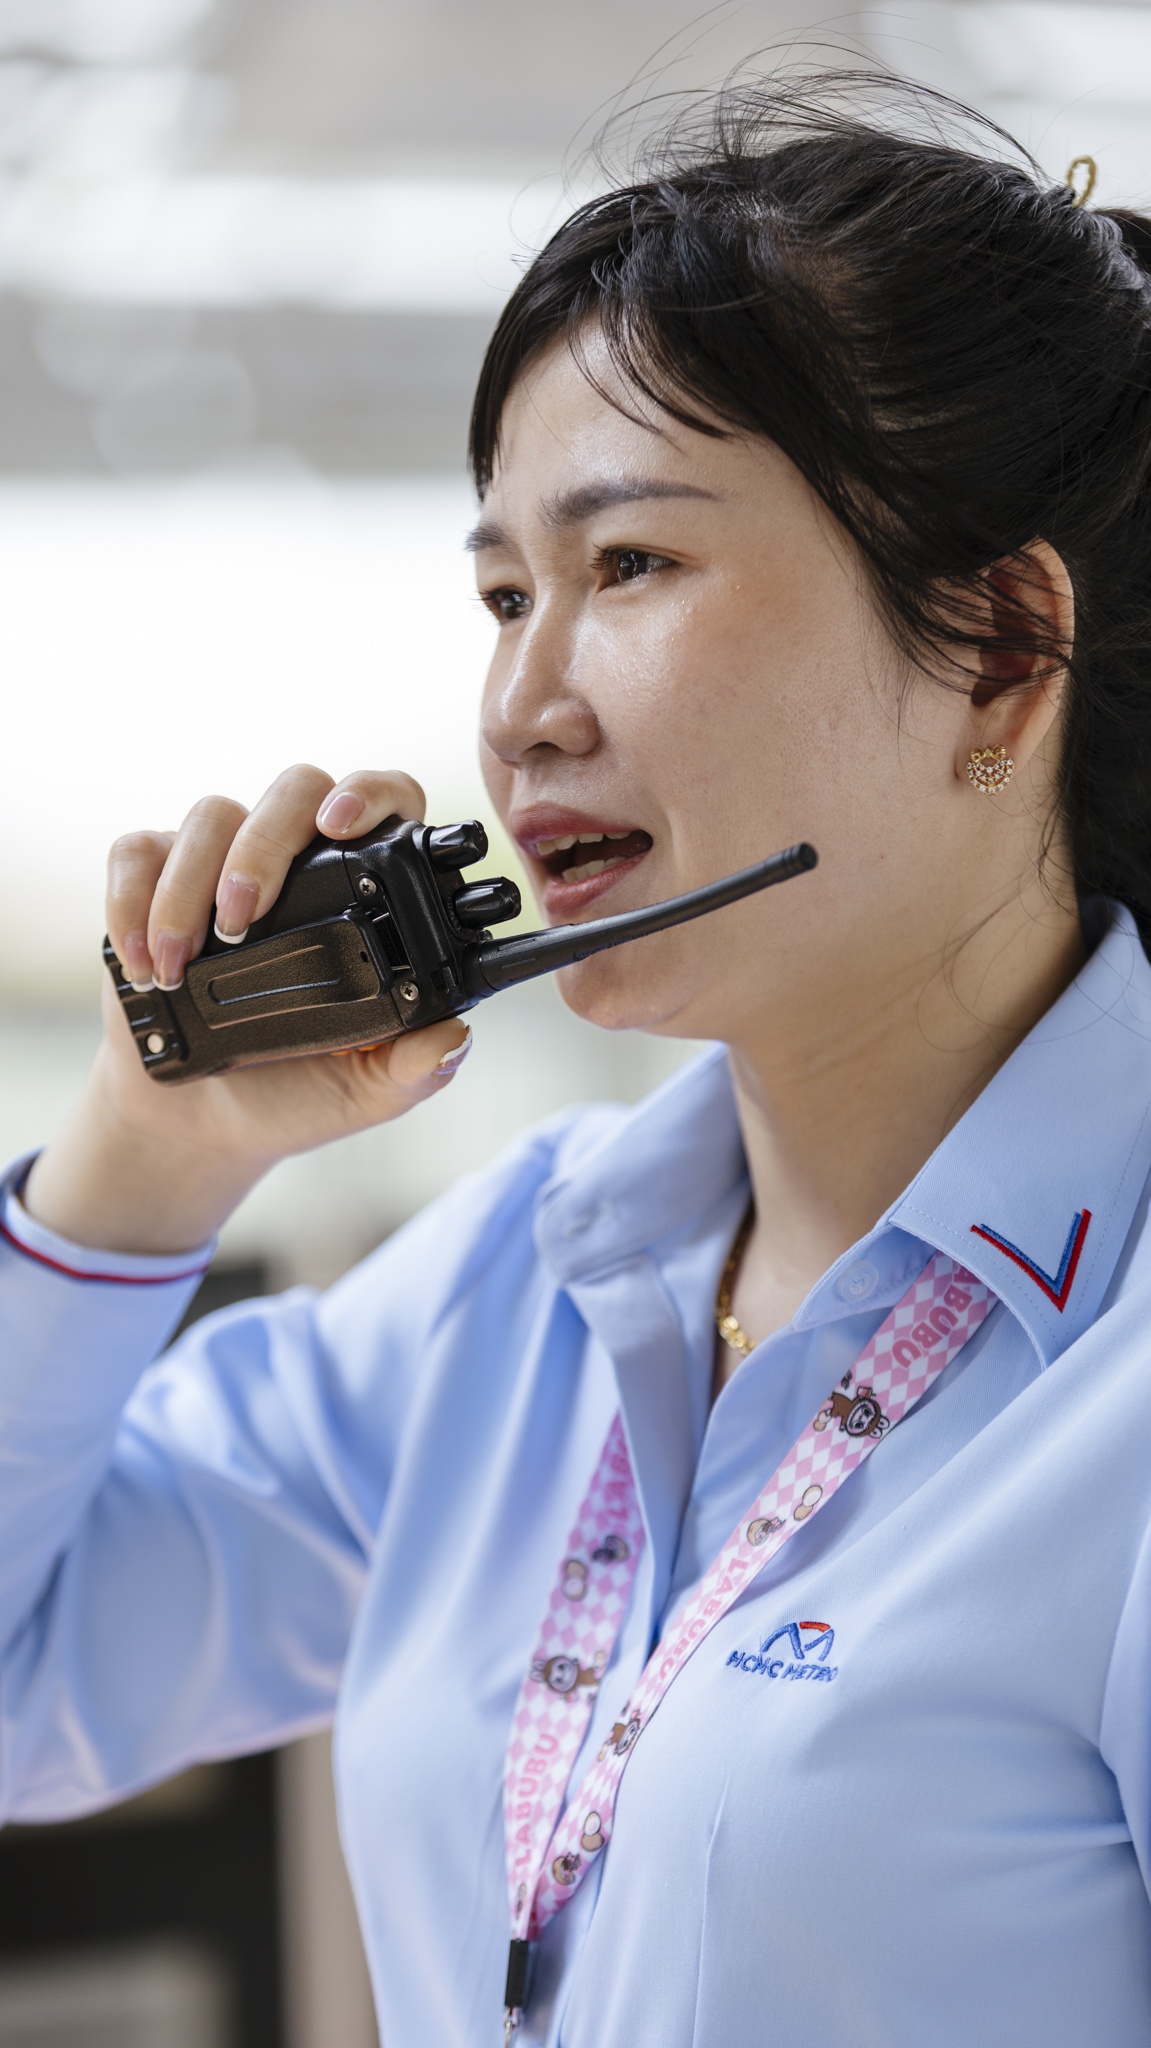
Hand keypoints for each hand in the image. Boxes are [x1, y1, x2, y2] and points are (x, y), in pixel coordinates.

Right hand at [24, 766, 471, 1255]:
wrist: (203, 1123)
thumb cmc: (295, 1092)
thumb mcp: (366, 1091)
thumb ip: (414, 1067)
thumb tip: (453, 1037)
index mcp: (365, 894)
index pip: (387, 803)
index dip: (371, 793)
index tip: (341, 826)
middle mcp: (300, 864)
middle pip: (294, 789)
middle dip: (263, 845)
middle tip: (242, 918)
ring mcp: (225, 866)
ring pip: (211, 817)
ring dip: (189, 888)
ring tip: (179, 966)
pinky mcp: (156, 882)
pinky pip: (140, 850)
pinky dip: (133, 901)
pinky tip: (142, 963)